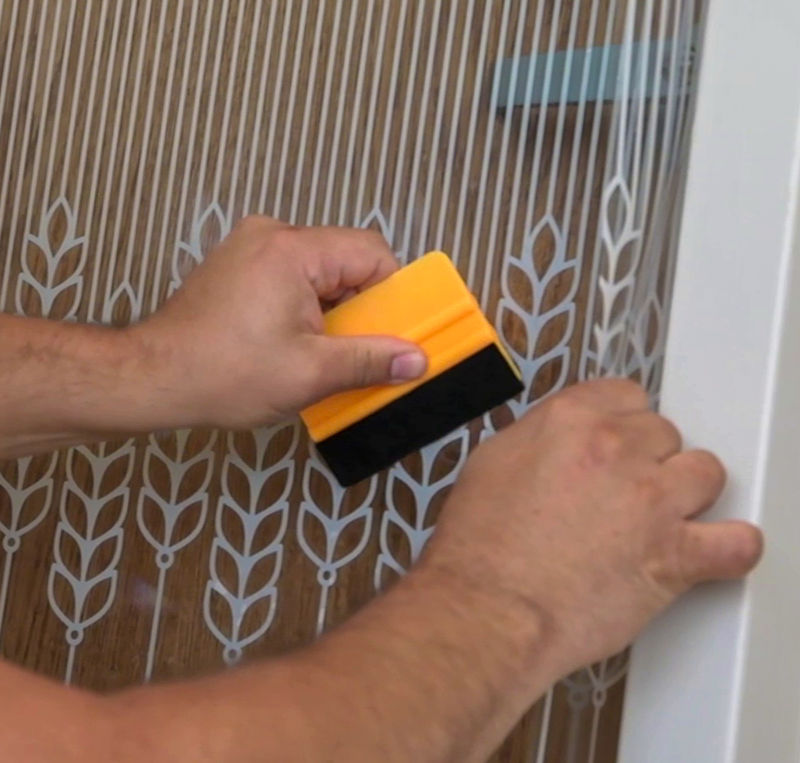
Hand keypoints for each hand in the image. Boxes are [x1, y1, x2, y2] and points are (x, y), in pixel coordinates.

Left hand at [132, 216, 426, 429]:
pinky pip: (293, 276)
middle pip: (345, 259)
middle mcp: (271, 235)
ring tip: (321, 351)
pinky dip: (306, 306)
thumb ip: (369, 361)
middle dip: (360, 306)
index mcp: (292, 250)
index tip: (391, 332)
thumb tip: (417, 360)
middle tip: (356, 349)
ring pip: (320, 270)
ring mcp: (250, 247)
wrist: (153, 379)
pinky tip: (295, 342)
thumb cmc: (225, 375)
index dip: (391, 293)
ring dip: (333, 309)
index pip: (370, 252)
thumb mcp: (310, 374)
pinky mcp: (238, 264)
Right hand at [420, 379, 762, 675]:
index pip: (627, 395)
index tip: (621, 442)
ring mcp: (650, 499)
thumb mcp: (490, 463)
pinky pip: (735, 543)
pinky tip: (708, 551)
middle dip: (648, 461)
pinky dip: (728, 548)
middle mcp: (614, 448)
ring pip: (705, 473)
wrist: (487, 609)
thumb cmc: (478, 550)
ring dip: (687, 494)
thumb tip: (556, 440)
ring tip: (663, 518)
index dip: (624, 423)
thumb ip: (537, 439)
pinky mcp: (674, 555)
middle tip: (625, 491)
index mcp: (569, 420)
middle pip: (665, 434)